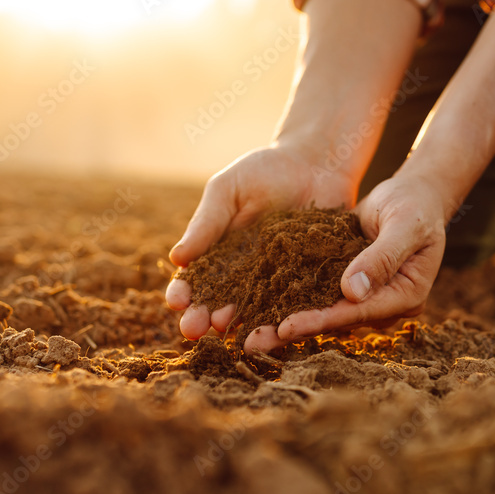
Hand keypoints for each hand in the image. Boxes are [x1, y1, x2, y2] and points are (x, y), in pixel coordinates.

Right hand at [165, 144, 357, 347]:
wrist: (319, 163)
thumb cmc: (266, 171)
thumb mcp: (229, 190)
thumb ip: (207, 223)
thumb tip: (177, 258)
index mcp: (219, 254)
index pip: (196, 279)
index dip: (182, 291)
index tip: (175, 301)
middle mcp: (245, 275)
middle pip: (220, 302)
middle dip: (203, 317)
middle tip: (192, 329)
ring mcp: (277, 282)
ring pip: (255, 311)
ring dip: (238, 324)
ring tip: (224, 330)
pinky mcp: (309, 283)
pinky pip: (296, 304)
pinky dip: (284, 318)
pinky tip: (272, 328)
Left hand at [258, 173, 447, 352]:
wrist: (416, 194)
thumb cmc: (416, 206)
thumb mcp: (405, 225)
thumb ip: (382, 257)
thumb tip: (352, 291)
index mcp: (405, 297)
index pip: (357, 313)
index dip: (321, 320)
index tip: (285, 327)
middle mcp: (383, 305)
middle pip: (335, 321)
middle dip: (294, 331)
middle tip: (252, 344)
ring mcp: (365, 296)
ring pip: (322, 312)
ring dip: (285, 320)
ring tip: (247, 333)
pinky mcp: (346, 282)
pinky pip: (316, 293)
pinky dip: (288, 298)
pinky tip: (256, 304)